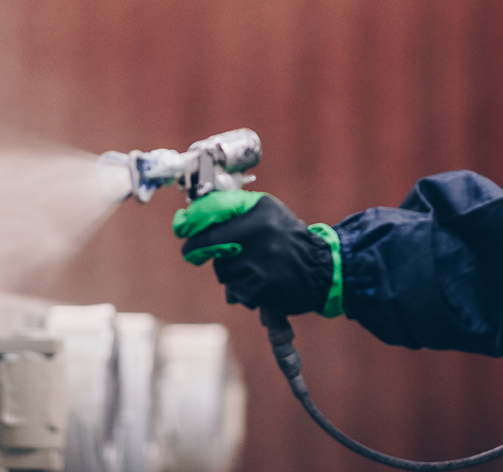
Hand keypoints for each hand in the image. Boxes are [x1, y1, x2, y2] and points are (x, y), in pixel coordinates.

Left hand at [172, 190, 341, 316]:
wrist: (321, 271)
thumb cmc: (288, 239)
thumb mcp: (268, 214)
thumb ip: (235, 211)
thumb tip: (191, 216)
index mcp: (260, 211)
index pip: (212, 215)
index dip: (191, 224)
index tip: (181, 228)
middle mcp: (260, 233)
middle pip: (211, 246)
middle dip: (202, 251)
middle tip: (204, 254)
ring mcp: (260, 261)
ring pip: (222, 270)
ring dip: (230, 273)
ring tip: (254, 268)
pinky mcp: (260, 287)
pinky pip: (235, 291)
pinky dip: (243, 291)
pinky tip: (261, 284)